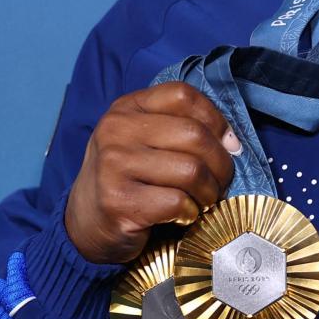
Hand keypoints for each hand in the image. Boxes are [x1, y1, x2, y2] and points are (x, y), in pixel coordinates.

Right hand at [64, 82, 240, 263]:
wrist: (85, 224)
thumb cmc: (128, 179)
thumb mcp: (145, 140)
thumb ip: (183, 129)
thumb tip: (233, 142)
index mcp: (127, 107)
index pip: (184, 95)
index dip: (216, 119)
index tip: (227, 144)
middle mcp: (116, 129)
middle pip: (195, 134)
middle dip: (220, 164)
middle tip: (219, 182)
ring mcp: (113, 164)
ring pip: (191, 170)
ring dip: (208, 191)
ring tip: (202, 200)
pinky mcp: (118, 201)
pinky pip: (177, 202)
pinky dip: (189, 212)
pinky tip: (180, 215)